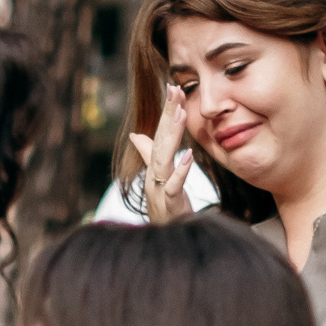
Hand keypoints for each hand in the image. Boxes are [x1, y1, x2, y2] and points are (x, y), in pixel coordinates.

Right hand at [124, 87, 197, 222]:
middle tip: (175, 89)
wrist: (166, 238)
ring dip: (172, 135)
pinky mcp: (169, 204)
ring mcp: (159, 188)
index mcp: (155, 166)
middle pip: (160, 140)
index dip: (166, 112)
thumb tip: (136, 135)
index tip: (174, 87)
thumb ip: (148, 155)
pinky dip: (180, 171)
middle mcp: (154, 174)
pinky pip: (173, 185)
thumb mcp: (159, 179)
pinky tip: (189, 156)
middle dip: (168, 114)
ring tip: (181, 113)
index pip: (160, 133)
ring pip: (164, 158)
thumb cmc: (165, 208)